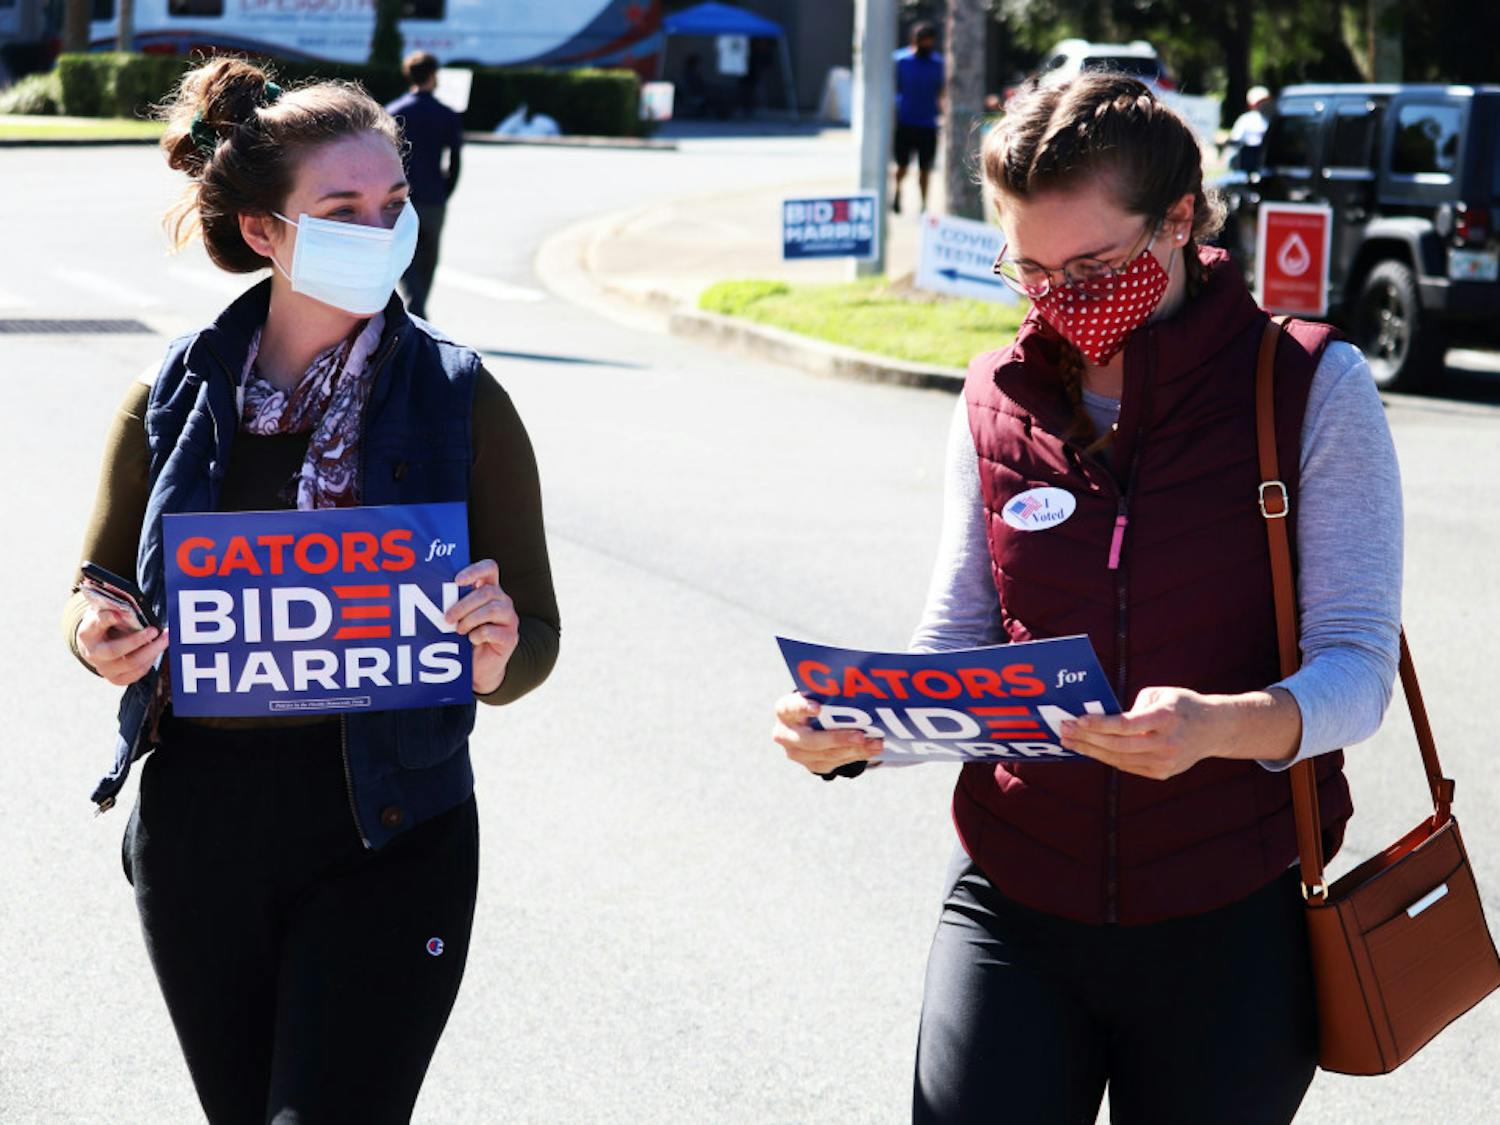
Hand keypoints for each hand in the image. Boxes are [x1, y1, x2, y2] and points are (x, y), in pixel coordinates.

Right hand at [75, 587, 168, 685]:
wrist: (97, 644)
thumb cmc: (103, 623)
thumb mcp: (102, 610)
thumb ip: (109, 603)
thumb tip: (112, 586)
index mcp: (87, 633)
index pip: (95, 625)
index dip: (107, 618)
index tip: (120, 612)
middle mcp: (92, 653)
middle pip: (115, 650)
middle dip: (137, 640)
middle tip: (154, 630)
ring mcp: (104, 668)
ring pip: (131, 663)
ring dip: (152, 651)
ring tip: (166, 638)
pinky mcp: (115, 678)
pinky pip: (136, 674)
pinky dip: (149, 662)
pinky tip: (158, 650)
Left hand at [445, 559, 517, 695]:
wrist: (478, 667)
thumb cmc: (464, 638)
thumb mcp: (457, 617)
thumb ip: (452, 603)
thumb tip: (430, 594)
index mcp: (489, 590)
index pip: (489, 568)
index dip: (475, 571)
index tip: (456, 581)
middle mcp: (503, 601)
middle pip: (487, 592)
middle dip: (463, 604)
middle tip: (447, 618)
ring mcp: (509, 619)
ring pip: (492, 609)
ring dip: (470, 619)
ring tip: (458, 631)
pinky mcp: (511, 637)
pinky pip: (494, 631)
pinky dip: (478, 635)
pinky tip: (472, 640)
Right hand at [771, 692, 881, 775]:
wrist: (810, 722)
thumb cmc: (817, 700)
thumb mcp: (817, 694)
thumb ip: (828, 693)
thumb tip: (856, 687)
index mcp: (785, 710)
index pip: (791, 708)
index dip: (803, 708)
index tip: (818, 708)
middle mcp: (785, 734)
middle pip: (811, 740)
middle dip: (838, 739)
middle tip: (860, 736)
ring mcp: (797, 753)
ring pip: (827, 755)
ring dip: (854, 750)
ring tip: (875, 743)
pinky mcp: (811, 765)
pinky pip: (835, 763)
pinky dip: (855, 756)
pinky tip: (870, 749)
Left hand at [1059, 686, 1220, 780]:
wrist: (1214, 729)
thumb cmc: (1181, 705)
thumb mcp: (1161, 695)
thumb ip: (1133, 707)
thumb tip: (1102, 718)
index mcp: (1166, 718)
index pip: (1127, 724)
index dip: (1100, 724)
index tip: (1078, 719)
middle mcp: (1166, 743)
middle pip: (1118, 745)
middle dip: (1087, 738)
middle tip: (1064, 730)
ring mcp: (1165, 762)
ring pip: (1119, 759)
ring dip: (1091, 750)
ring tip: (1069, 741)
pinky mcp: (1161, 773)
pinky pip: (1127, 766)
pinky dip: (1106, 757)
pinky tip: (1089, 749)